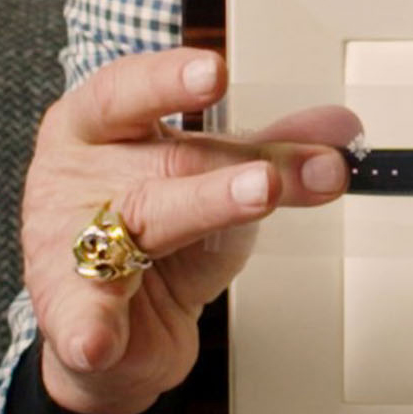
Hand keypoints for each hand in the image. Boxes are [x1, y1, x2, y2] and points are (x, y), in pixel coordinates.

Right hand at [21, 47, 360, 413]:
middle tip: (275, 170)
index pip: (126, 90)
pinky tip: (100, 340)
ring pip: (147, 220)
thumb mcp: (214, 177)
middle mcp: (77, 177)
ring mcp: (68, 243)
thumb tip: (343, 128)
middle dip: (229, 165)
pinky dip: (90, 330)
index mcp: (99, 126)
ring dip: (205, 206)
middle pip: (162, 160)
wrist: (115, 327)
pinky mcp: (72, 311)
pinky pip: (83, 317)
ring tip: (258, 195)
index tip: (215, 73)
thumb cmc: (157, 230)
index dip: (168, 80)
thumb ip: (274, 150)